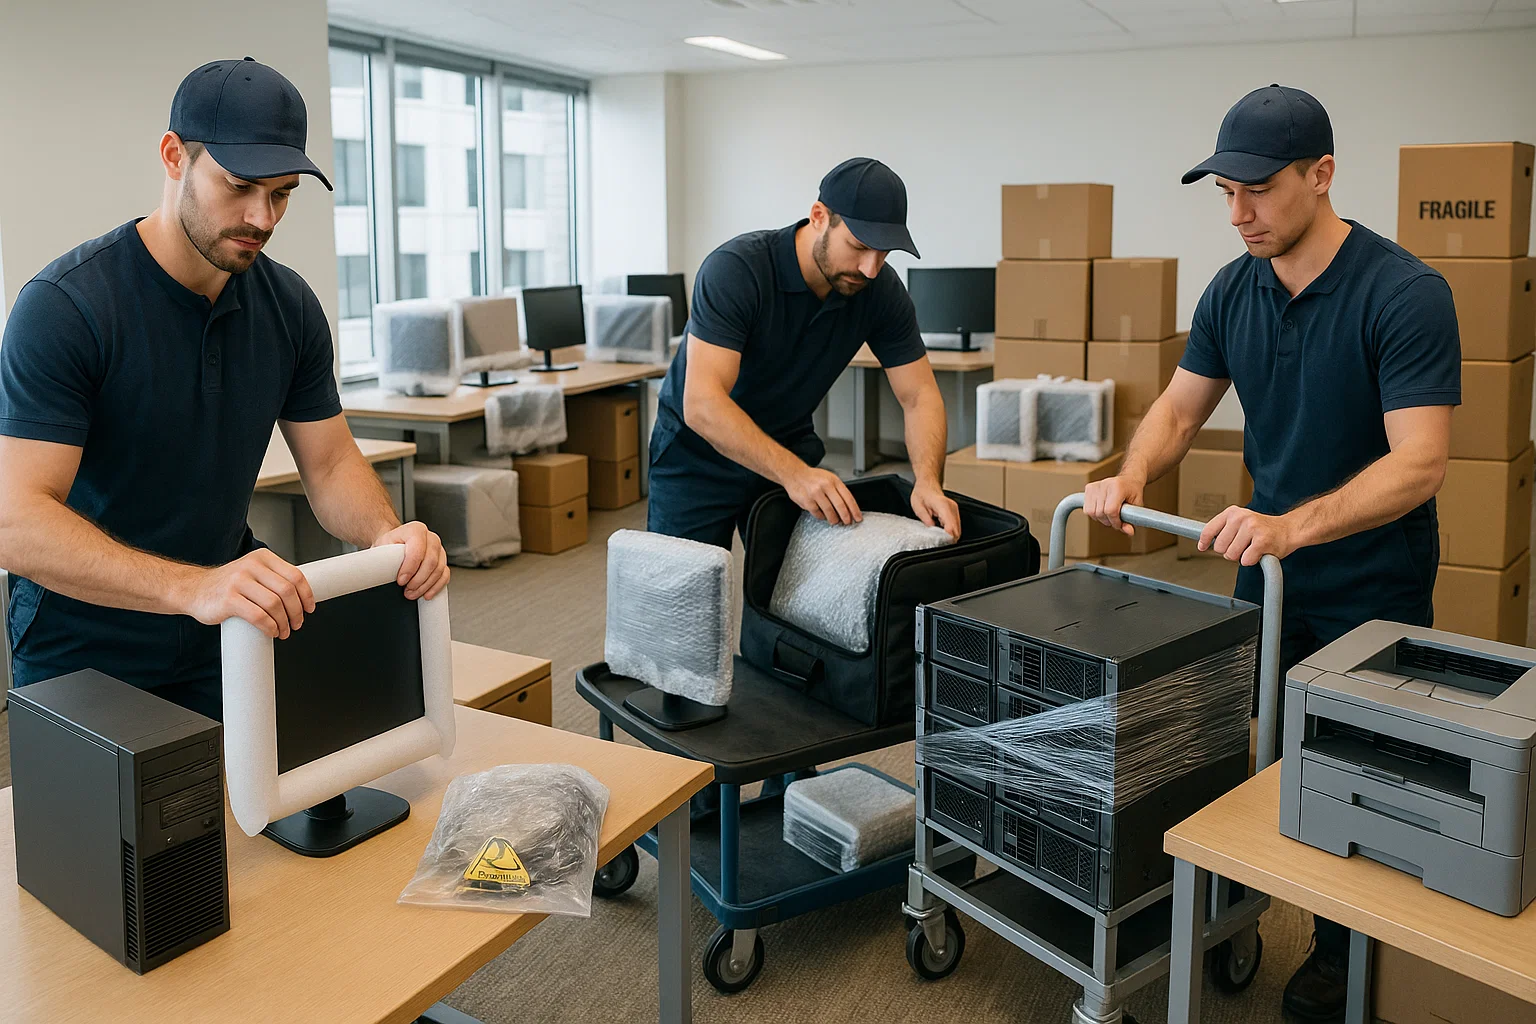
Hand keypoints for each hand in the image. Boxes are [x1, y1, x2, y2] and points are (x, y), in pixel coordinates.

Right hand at [183, 549, 314, 638]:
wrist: (193, 590)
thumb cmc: (227, 585)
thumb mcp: (252, 573)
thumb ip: (272, 578)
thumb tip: (301, 596)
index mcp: (262, 558)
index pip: (295, 576)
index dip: (307, 595)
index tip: (310, 609)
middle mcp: (251, 566)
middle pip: (287, 591)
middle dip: (297, 612)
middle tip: (297, 624)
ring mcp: (239, 582)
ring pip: (275, 604)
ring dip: (284, 623)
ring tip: (283, 631)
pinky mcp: (229, 599)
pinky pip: (259, 616)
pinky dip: (270, 627)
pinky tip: (271, 632)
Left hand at [375, 521, 450, 599]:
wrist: (395, 544)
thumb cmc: (389, 546)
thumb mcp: (382, 547)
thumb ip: (384, 556)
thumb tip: (378, 571)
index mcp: (415, 530)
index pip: (418, 550)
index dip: (409, 568)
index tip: (401, 580)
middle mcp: (431, 538)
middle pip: (431, 562)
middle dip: (418, 580)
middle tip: (407, 589)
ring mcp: (439, 549)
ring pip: (439, 570)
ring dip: (425, 586)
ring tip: (412, 592)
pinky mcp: (442, 561)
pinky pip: (445, 575)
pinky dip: (436, 586)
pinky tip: (426, 593)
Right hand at [785, 467, 861, 525]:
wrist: (795, 474)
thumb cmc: (813, 477)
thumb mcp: (829, 478)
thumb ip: (838, 490)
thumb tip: (848, 507)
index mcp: (833, 480)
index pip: (848, 497)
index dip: (854, 510)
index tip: (858, 517)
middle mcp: (825, 486)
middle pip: (840, 505)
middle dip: (846, 517)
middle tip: (847, 522)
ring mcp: (815, 494)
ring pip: (829, 511)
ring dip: (834, 519)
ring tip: (835, 520)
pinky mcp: (807, 501)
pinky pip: (818, 513)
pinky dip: (822, 516)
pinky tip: (822, 515)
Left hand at [912, 480, 960, 540]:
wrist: (927, 485)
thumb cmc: (922, 494)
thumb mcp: (918, 507)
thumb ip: (926, 519)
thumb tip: (932, 529)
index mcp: (943, 506)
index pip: (951, 526)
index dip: (947, 537)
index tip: (941, 543)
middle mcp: (952, 507)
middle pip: (957, 530)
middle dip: (949, 539)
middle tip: (938, 543)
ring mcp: (954, 509)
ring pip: (958, 529)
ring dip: (950, 536)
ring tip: (939, 538)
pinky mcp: (954, 512)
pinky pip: (956, 526)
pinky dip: (950, 531)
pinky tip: (942, 532)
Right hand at [1083, 474, 1143, 536]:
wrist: (1128, 480)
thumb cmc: (1133, 492)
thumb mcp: (1136, 506)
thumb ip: (1132, 519)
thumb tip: (1129, 531)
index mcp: (1117, 487)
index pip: (1110, 510)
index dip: (1115, 521)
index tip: (1119, 524)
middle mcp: (1105, 484)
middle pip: (1100, 512)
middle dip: (1108, 521)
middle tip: (1115, 520)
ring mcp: (1095, 486)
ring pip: (1091, 512)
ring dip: (1100, 518)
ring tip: (1109, 515)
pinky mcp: (1089, 488)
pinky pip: (1086, 509)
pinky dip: (1093, 514)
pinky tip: (1102, 510)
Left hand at [1198, 506, 1298, 565]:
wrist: (1289, 529)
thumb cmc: (1263, 529)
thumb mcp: (1241, 522)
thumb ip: (1224, 529)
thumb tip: (1204, 542)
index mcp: (1233, 512)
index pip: (1209, 529)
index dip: (1204, 541)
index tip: (1202, 547)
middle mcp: (1241, 518)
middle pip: (1220, 547)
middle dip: (1229, 551)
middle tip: (1243, 546)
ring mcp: (1252, 528)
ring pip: (1231, 555)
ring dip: (1241, 556)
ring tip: (1251, 548)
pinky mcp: (1262, 541)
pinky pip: (1246, 560)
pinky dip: (1252, 560)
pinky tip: (1259, 552)